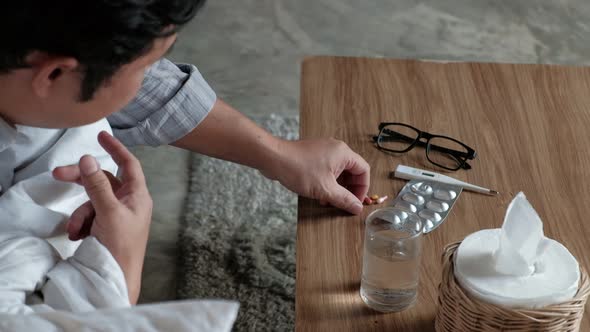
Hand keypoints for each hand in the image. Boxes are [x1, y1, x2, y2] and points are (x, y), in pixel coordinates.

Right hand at [53, 131, 152, 303]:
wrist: (116, 278)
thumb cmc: (121, 246)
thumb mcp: (108, 212)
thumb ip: (98, 185)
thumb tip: (88, 158)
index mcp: (138, 196)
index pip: (129, 164)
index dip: (116, 148)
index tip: (101, 135)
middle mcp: (129, 203)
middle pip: (103, 180)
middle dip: (81, 180)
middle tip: (57, 174)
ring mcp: (117, 215)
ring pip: (91, 200)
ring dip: (80, 214)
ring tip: (76, 231)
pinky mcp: (105, 227)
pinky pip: (88, 216)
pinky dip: (80, 224)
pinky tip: (79, 237)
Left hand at [264, 138, 369, 214]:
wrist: (274, 158)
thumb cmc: (299, 169)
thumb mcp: (325, 189)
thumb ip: (344, 199)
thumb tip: (357, 208)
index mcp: (343, 153)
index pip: (364, 170)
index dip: (363, 188)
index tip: (356, 201)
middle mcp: (336, 149)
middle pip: (352, 171)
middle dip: (348, 189)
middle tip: (343, 203)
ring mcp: (324, 150)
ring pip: (338, 171)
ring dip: (337, 187)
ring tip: (329, 201)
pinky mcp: (313, 155)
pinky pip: (327, 169)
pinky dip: (327, 182)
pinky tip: (319, 194)